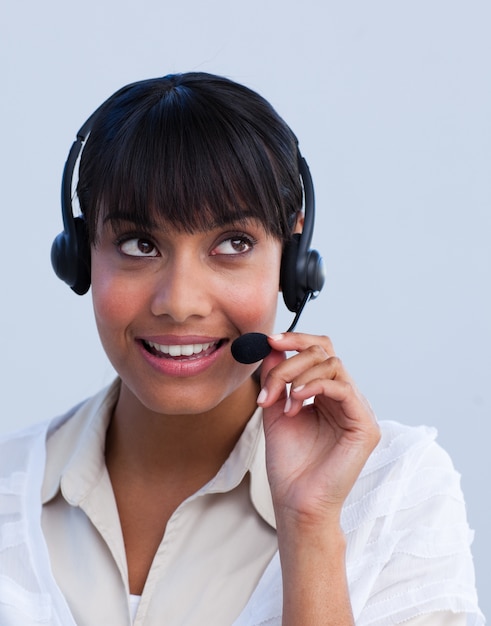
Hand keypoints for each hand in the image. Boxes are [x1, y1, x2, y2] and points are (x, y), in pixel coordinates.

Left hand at [257, 332, 380, 527]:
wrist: (296, 502)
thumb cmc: (288, 463)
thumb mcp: (275, 410)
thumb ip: (276, 378)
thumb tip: (273, 346)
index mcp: (327, 394)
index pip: (319, 352)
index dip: (297, 340)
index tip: (270, 341)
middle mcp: (345, 398)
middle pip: (325, 353)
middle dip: (291, 360)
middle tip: (270, 380)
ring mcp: (358, 410)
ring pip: (333, 365)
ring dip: (298, 375)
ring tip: (283, 401)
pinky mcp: (366, 425)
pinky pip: (343, 387)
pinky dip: (315, 386)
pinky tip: (296, 401)